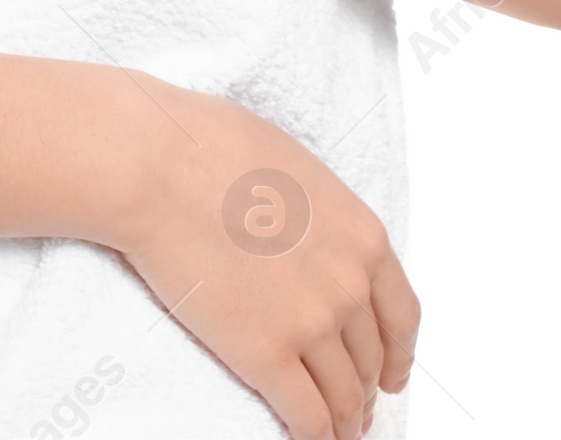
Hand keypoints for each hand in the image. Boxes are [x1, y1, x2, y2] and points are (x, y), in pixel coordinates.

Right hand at [117, 84, 418, 439]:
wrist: (158, 166)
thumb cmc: (211, 148)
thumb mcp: (296, 169)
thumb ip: (322, 216)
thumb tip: (314, 238)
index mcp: (362, 235)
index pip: (401, 314)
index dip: (398, 352)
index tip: (391, 372)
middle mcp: (349, 285)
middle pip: (369, 358)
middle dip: (364, 388)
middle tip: (356, 407)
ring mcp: (311, 324)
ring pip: (344, 396)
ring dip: (344, 422)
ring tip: (336, 433)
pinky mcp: (266, 355)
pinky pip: (307, 416)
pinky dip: (316, 438)